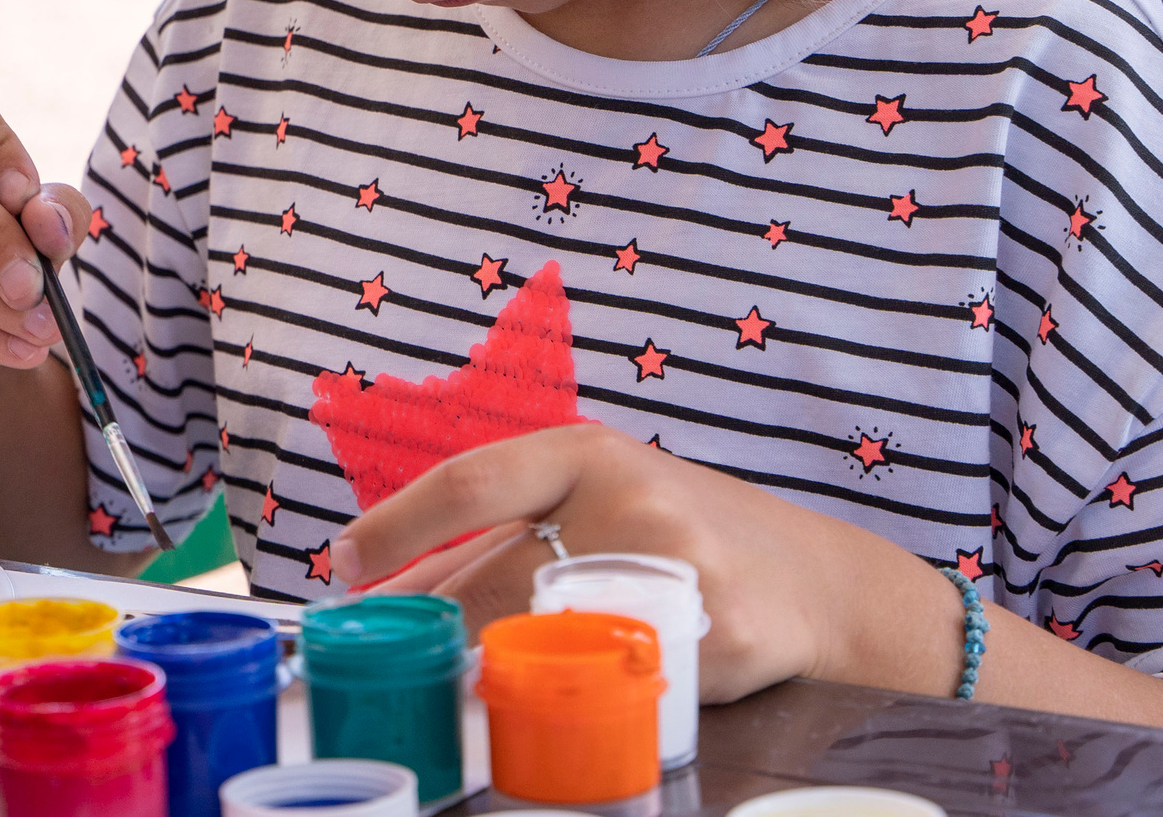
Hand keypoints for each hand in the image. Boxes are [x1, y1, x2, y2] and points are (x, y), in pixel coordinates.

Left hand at [331, 425, 959, 704]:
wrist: (818, 585)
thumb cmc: (689, 535)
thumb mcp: (606, 501)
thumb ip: (512, 531)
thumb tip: (392, 580)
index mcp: (593, 453)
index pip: (473, 480)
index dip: (398, 523)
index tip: (344, 559)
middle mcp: (629, 500)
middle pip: (492, 578)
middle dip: (428, 625)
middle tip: (384, 653)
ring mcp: (671, 570)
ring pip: (535, 638)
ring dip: (481, 671)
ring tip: (454, 684)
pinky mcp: (703, 642)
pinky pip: (600, 684)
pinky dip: (553, 703)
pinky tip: (536, 708)